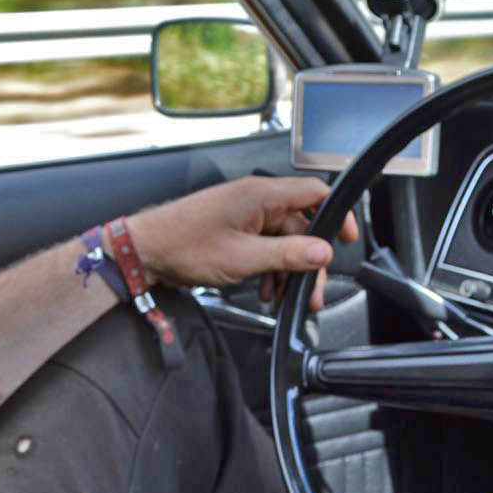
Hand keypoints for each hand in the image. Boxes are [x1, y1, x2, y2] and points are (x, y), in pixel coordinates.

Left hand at [124, 175, 357, 311]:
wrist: (145, 251)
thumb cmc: (184, 246)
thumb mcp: (244, 257)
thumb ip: (288, 255)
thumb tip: (324, 252)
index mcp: (261, 194)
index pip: (315, 193)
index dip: (336, 215)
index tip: (347, 241)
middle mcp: (255, 199)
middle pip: (300, 226)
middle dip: (307, 262)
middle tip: (311, 294)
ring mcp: (244, 214)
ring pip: (282, 241)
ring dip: (286, 271)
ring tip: (280, 299)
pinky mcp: (233, 229)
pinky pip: (264, 246)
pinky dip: (269, 269)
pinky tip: (264, 292)